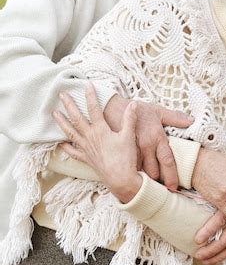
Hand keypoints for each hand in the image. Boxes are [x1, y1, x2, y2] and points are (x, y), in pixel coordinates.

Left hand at [53, 85, 141, 202]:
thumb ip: (130, 119)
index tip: (87, 85)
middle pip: (77, 118)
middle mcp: (90, 138)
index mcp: (101, 130)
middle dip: (69, 105)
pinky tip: (60, 142)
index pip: (94, 109)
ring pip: (70, 133)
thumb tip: (133, 104)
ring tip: (54, 113)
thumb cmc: (125, 158)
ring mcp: (86, 148)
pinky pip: (72, 151)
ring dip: (62, 122)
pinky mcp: (86, 159)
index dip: (90, 96)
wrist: (121, 179)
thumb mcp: (129, 136)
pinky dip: (65, 146)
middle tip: (62, 94)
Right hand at [103, 94, 193, 190]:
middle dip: (157, 182)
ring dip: (144, 180)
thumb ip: (174, 117)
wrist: (112, 107)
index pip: (168, 161)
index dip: (172, 176)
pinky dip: (133, 174)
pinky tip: (134, 179)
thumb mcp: (157, 111)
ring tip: (147, 186)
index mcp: (157, 137)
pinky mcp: (121, 153)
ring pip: (141, 173)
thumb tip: (190, 121)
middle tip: (160, 189)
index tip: (174, 187)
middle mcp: (146, 146)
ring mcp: (132, 150)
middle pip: (154, 172)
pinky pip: (129, 169)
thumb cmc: (136, 110)